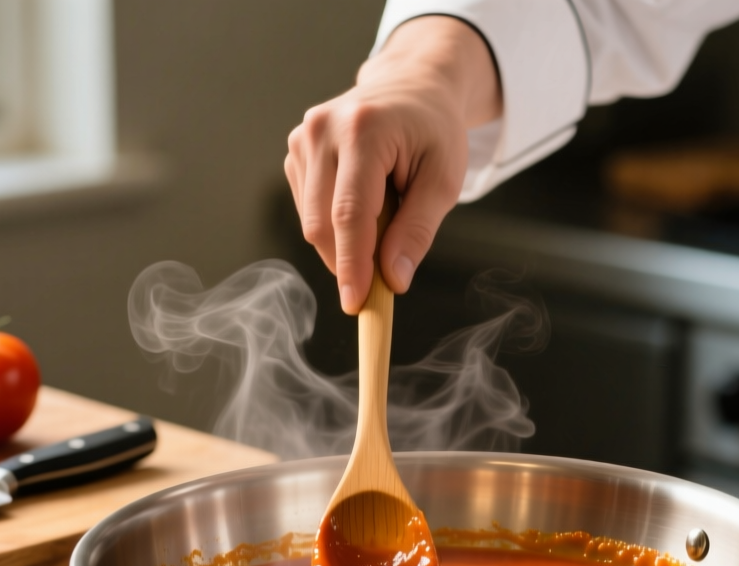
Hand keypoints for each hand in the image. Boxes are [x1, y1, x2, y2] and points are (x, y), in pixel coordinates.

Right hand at [285, 16, 500, 313]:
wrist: (411, 86)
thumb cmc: (434, 131)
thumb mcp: (443, 180)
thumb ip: (417, 231)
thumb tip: (392, 280)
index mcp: (364, 129)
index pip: (350, 213)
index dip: (351, 265)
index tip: (356, 305)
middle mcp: (323, 130)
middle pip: (322, 223)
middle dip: (349, 262)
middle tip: (381, 281)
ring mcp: (303, 138)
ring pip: (312, 222)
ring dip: (345, 241)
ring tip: (385, 214)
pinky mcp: (295, 151)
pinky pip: (309, 210)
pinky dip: (335, 224)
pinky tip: (364, 202)